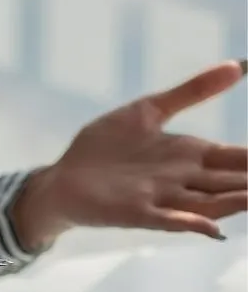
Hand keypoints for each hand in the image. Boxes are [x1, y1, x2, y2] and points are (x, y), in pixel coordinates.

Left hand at [13, 59, 247, 247]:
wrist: (62, 177)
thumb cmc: (103, 146)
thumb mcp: (149, 110)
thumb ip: (192, 91)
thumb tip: (239, 65)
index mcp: (190, 155)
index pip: (239, 158)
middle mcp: (183, 180)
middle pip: (232, 182)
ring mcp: (161, 198)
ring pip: (210, 203)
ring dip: (237, 202)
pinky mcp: (135, 212)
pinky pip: (168, 221)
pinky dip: (190, 223)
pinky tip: (212, 226)